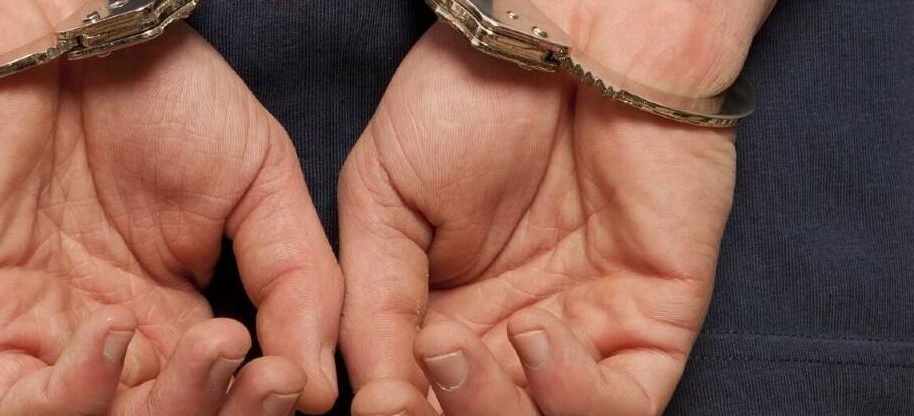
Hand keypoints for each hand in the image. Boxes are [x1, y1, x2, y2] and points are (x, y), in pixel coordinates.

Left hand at [0, 2, 342, 414]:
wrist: (58, 31)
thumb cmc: (155, 88)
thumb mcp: (261, 177)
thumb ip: (298, 279)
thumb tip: (323, 390)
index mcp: (178, 309)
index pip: (223, 397)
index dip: (261, 403)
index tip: (295, 374)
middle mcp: (118, 333)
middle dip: (223, 415)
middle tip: (262, 370)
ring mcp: (49, 333)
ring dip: (167, 414)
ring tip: (207, 344)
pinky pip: (20, 411)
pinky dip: (75, 402)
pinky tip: (111, 331)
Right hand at [339, 1, 772, 414]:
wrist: (562, 33)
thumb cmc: (465, 98)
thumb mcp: (381, 201)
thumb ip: (371, 303)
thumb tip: (368, 403)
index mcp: (443, 315)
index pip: (419, 400)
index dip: (398, 413)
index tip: (373, 403)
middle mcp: (511, 336)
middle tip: (414, 378)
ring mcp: (585, 333)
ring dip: (492, 413)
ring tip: (455, 354)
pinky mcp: (654, 320)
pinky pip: (623, 405)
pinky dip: (574, 399)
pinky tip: (536, 336)